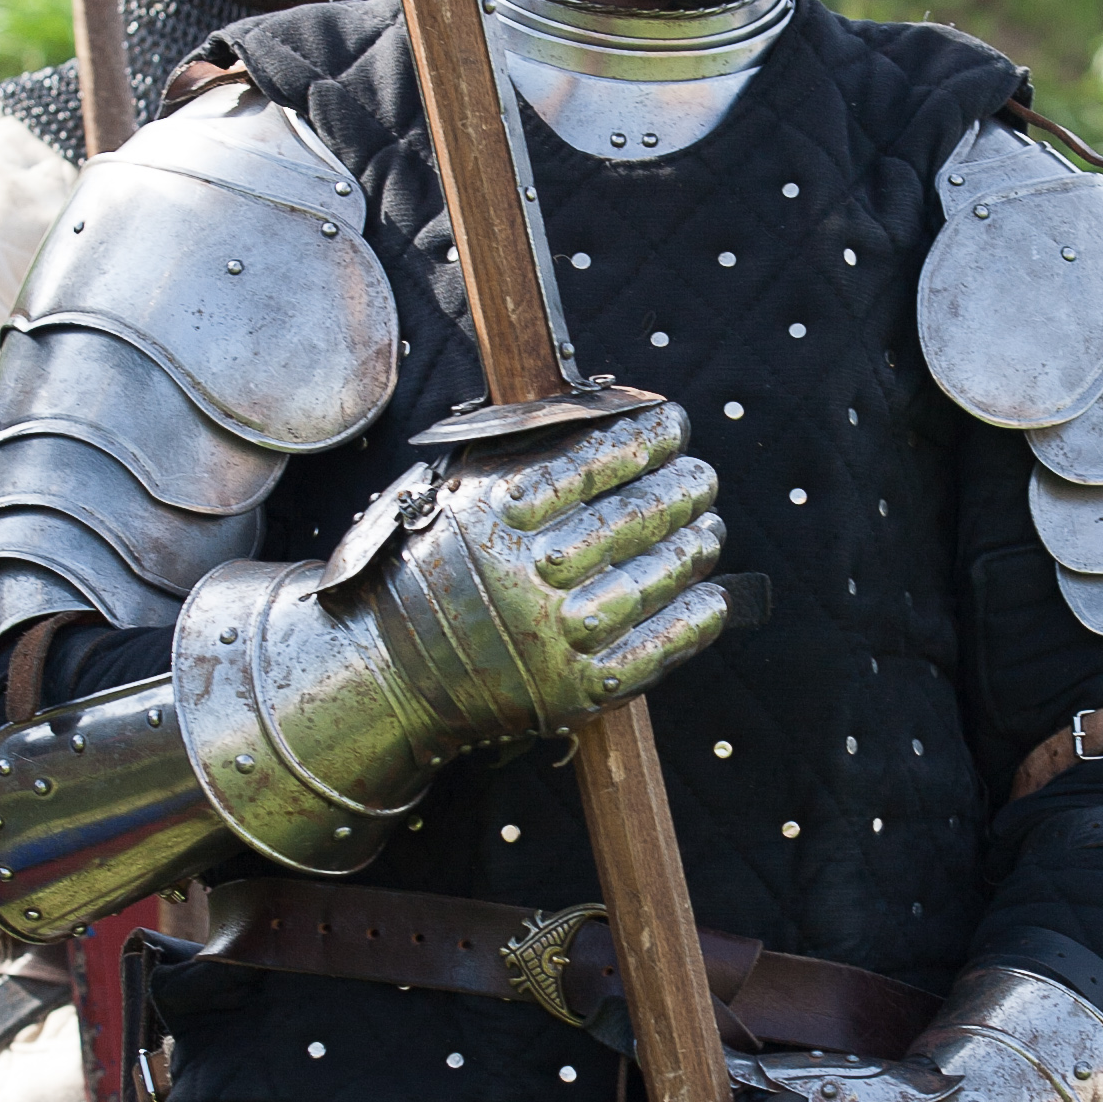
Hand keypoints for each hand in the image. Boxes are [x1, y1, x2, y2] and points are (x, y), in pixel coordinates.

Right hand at [178, 397, 726, 861]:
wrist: (391, 676)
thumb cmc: (430, 573)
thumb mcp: (454, 496)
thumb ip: (519, 456)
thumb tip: (607, 412)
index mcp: (494, 513)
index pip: (593, 463)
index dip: (646, 438)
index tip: (674, 423)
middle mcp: (526, 571)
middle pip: (630, 519)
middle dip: (679, 488)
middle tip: (701, 474)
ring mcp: (553, 634)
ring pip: (648, 580)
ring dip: (692, 548)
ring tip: (709, 526)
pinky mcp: (573, 689)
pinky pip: (652, 650)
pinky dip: (691, 620)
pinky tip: (712, 594)